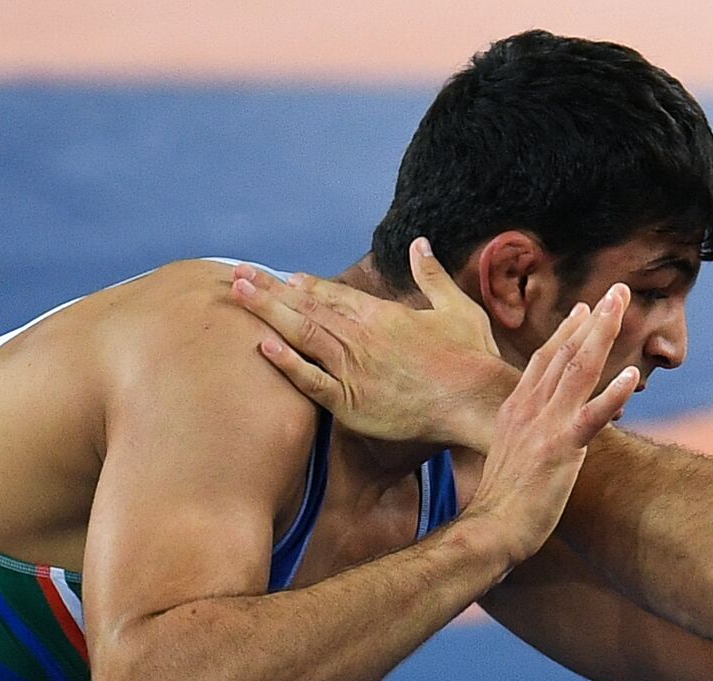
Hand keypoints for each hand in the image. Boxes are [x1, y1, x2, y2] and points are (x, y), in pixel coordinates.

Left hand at [233, 238, 511, 449]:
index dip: (306, 286)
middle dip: (269, 290)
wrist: (475, 399)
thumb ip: (432, 275)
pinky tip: (263, 347)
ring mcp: (353, 369)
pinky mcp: (351, 403)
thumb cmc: (471, 356)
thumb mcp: (457, 307)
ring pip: (301, 335)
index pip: (334, 295)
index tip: (284, 277)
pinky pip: (312, 381)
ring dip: (267, 313)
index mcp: (382, 314)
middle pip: (307, 308)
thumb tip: (420, 243)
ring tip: (238, 294)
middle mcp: (360, 336)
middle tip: (237, 273)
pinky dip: (287, 364)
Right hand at [466, 285, 639, 563]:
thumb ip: (525, 436)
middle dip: (593, 318)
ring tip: (623, 305)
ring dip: (602, 333)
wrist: (490, 530)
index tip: (586, 309)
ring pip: (578, 370)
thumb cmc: (502, 504)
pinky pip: (591, 417)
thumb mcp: (509, 457)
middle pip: (564, 352)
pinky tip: (632, 376)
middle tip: (616, 291)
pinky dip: (612, 394)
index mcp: (516, 410)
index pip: (544, 360)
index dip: (567, 332)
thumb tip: (536, 435)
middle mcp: (529, 410)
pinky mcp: (560, 450)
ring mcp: (545, 426)